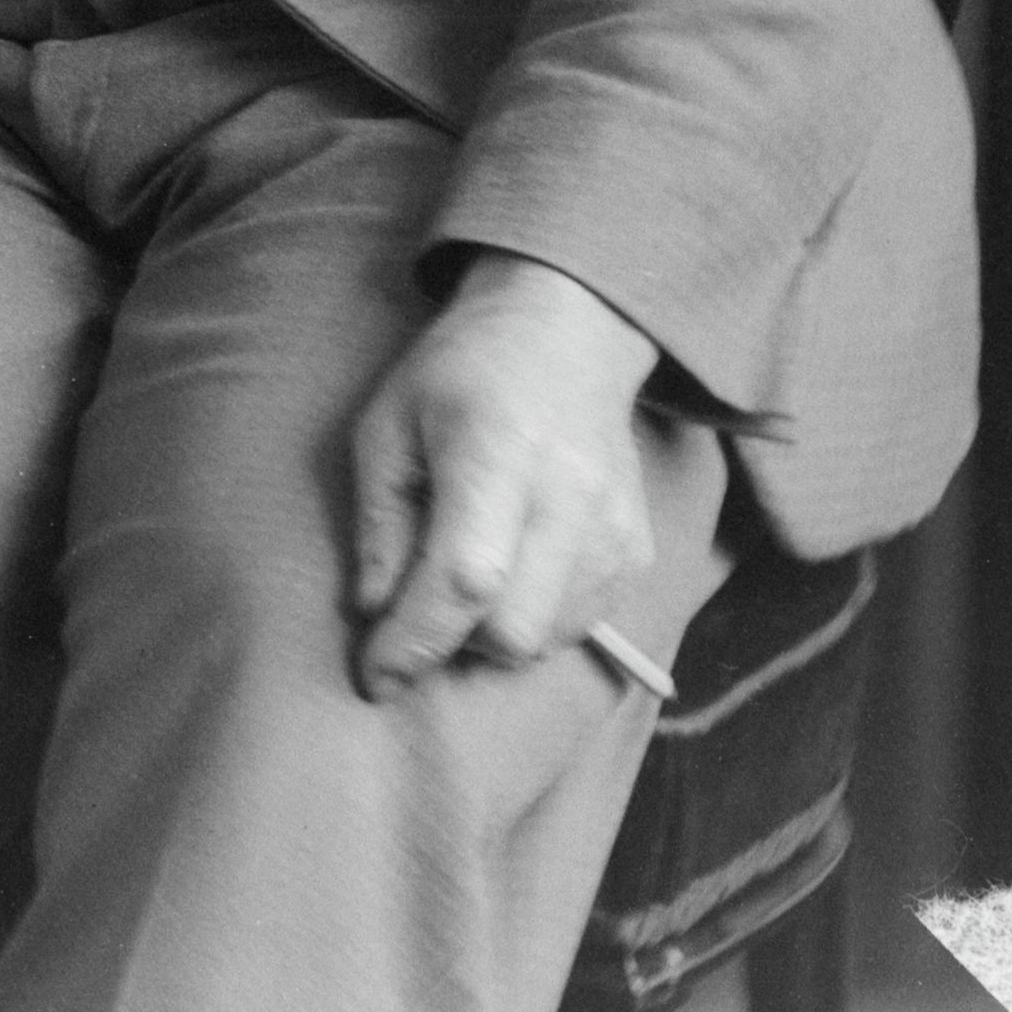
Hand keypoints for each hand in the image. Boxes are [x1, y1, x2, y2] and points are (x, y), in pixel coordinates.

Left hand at [345, 249, 665, 699]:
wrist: (562, 336)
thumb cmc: (456, 375)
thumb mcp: (386, 426)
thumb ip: (379, 523)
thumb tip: (372, 612)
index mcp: (497, 455)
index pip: (463, 579)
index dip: (414, 639)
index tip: (372, 676)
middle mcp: (569, 500)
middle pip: (513, 631)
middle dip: (452, 642)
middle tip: (418, 606)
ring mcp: (615, 530)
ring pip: (548, 640)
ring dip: (492, 636)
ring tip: (465, 577)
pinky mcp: (639, 550)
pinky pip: (580, 625)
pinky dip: (535, 621)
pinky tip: (512, 571)